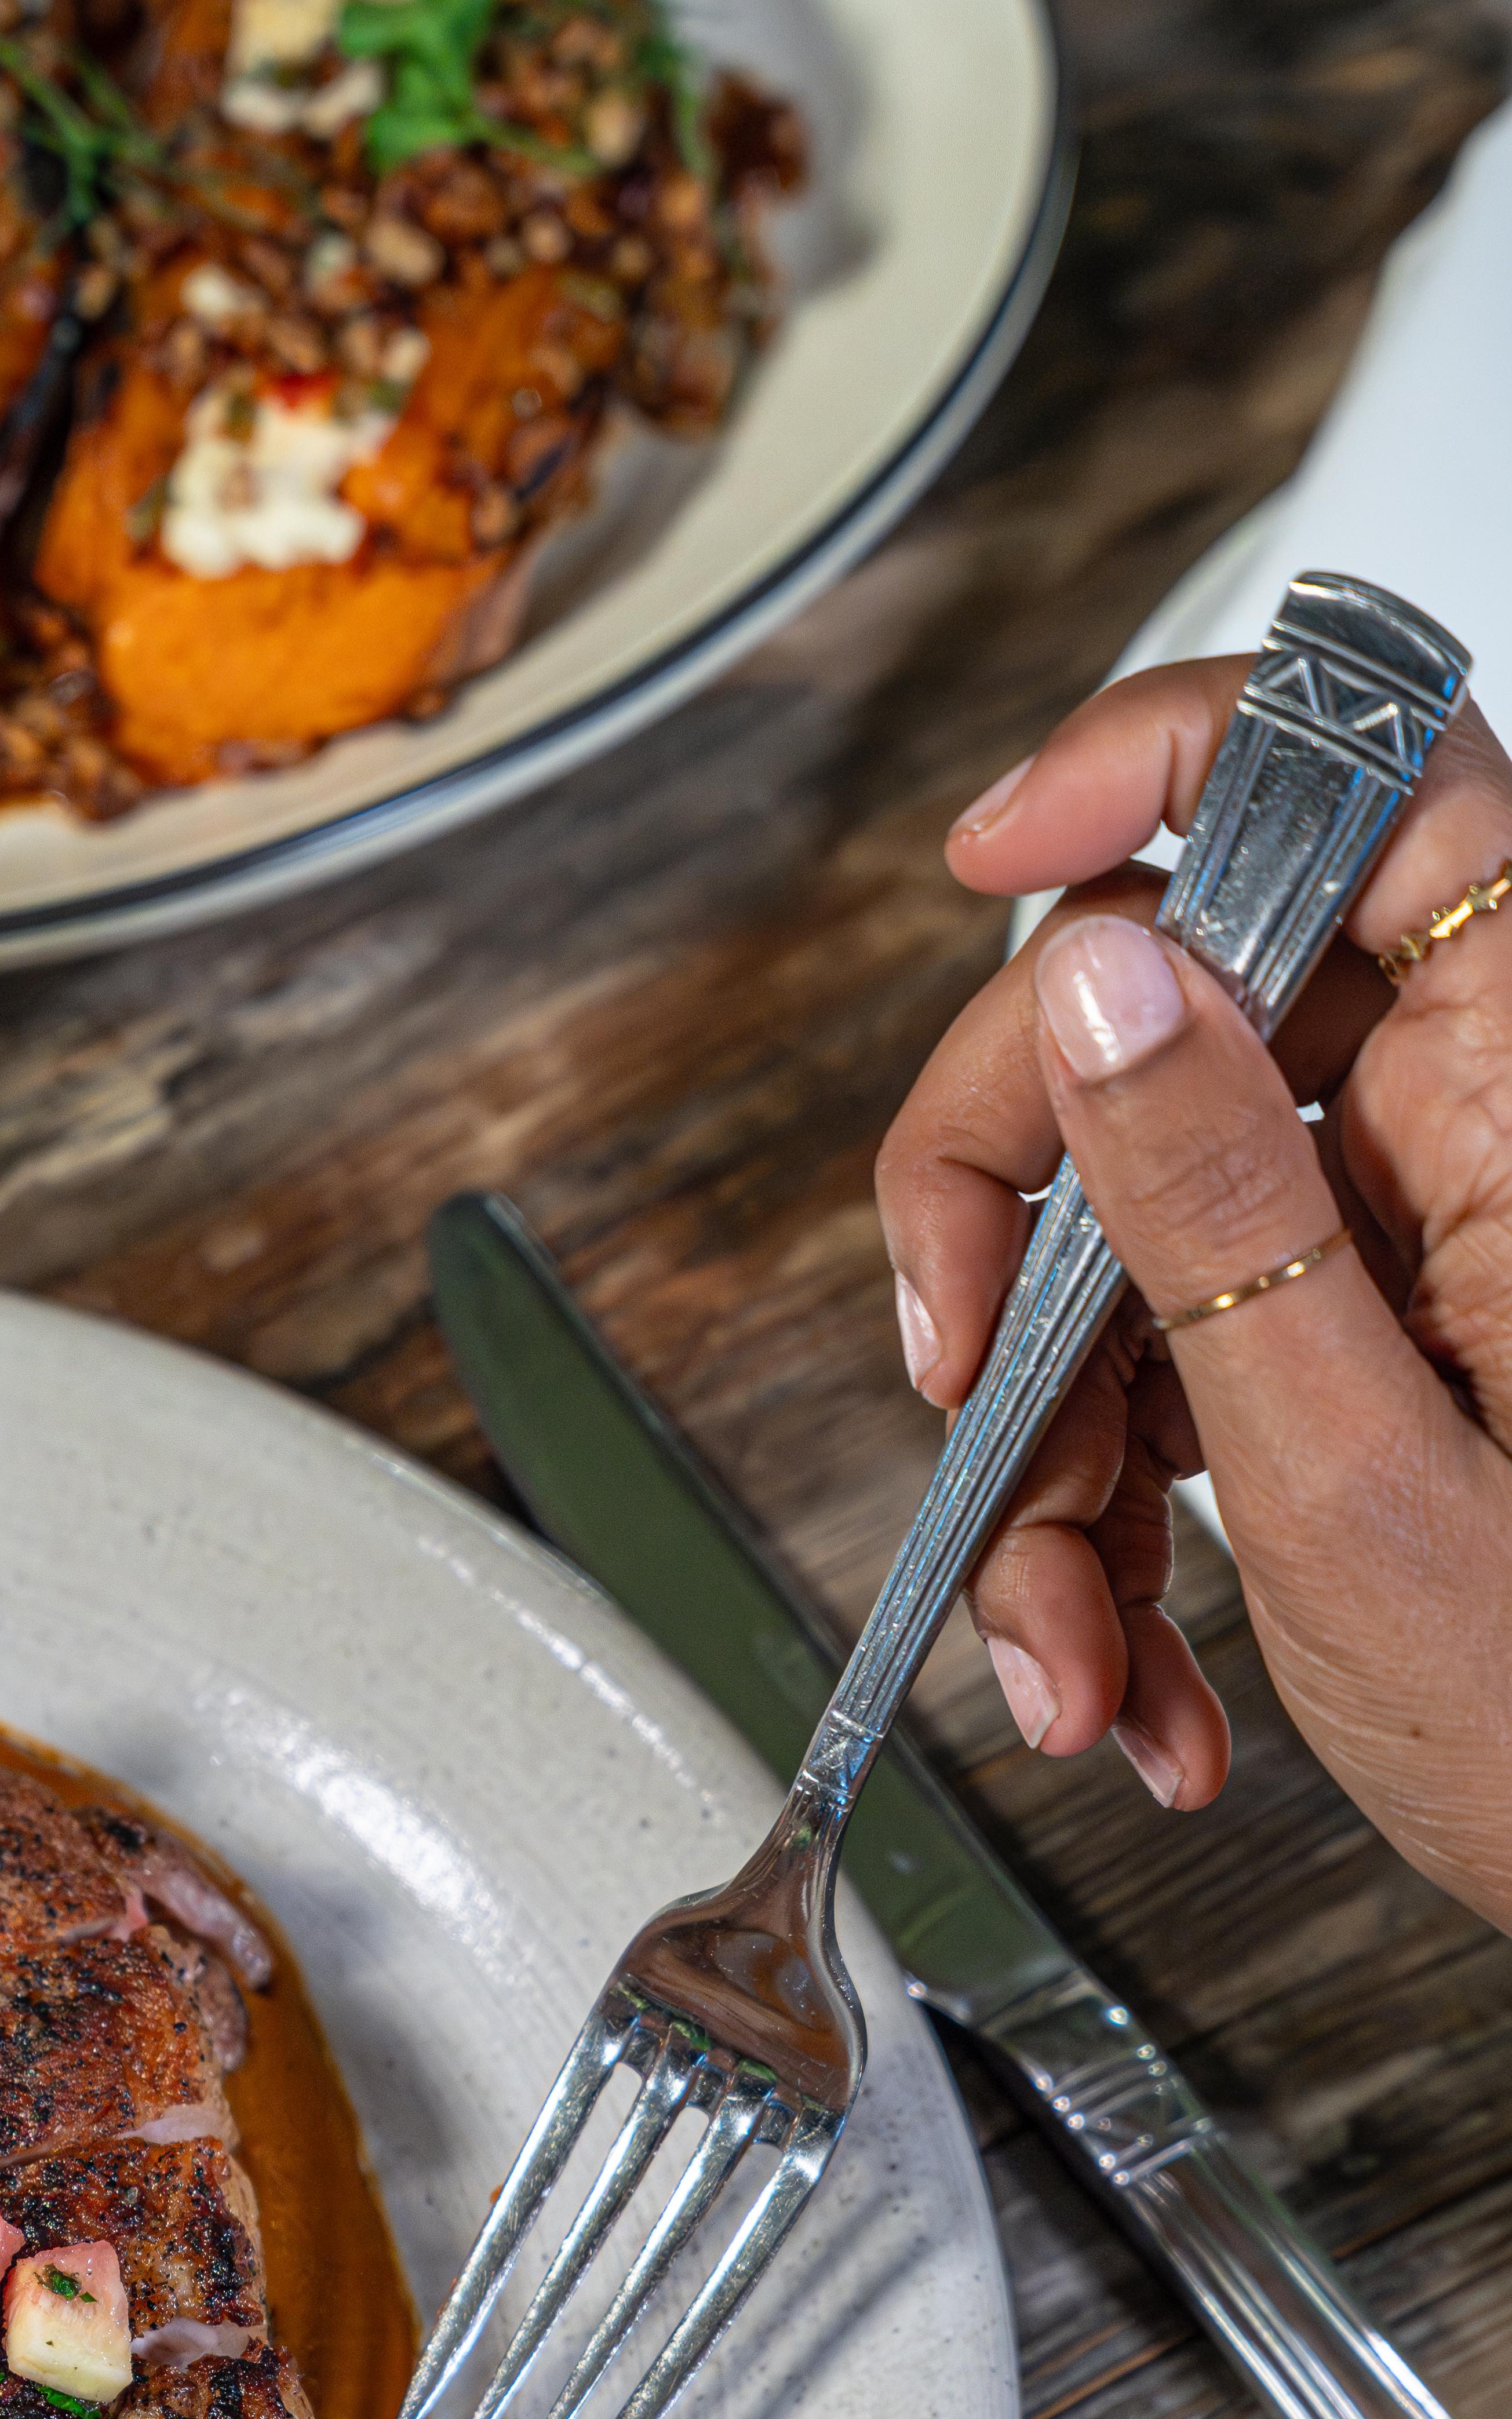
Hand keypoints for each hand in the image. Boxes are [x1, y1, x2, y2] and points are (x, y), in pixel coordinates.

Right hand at [874, 664, 1511, 1930]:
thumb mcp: (1362, 1478)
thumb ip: (1219, 1206)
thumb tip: (1098, 981)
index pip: (1372, 768)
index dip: (1171, 757)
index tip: (1001, 855)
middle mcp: (1482, 1130)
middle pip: (1171, 1016)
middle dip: (1013, 1210)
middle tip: (959, 1368)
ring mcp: (1419, 1241)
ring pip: (1139, 1228)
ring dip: (1052, 1448)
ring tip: (1076, 1642)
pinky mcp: (1368, 1345)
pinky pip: (1184, 1361)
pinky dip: (1117, 1519)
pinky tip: (1132, 1661)